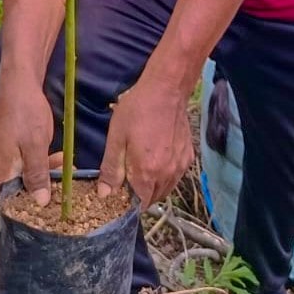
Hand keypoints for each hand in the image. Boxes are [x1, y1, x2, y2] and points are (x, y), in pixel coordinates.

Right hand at [0, 77, 54, 248]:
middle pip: (9, 199)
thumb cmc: (24, 112)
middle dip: (26, 211)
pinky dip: (41, 168)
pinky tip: (57, 160)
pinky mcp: (12, 147)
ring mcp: (3, 157)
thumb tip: (39, 203)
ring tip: (61, 182)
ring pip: (22, 181)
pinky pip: (26, 165)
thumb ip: (36, 174)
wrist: (19, 82)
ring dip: (40, 184)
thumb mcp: (35, 144)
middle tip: (46, 224)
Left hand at [98, 77, 193, 206]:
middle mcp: (168, 174)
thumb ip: (111, 169)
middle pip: (154, 198)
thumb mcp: (116, 137)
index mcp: (148, 172)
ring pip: (166, 189)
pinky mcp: (188, 156)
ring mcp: (180, 166)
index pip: (140, 203)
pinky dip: (166, 175)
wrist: (166, 90)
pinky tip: (157, 159)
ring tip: (142, 167)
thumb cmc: (138, 110)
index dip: (129, 201)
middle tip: (129, 176)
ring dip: (154, 186)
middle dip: (141, 194)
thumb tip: (105, 195)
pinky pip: (175, 176)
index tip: (121, 190)